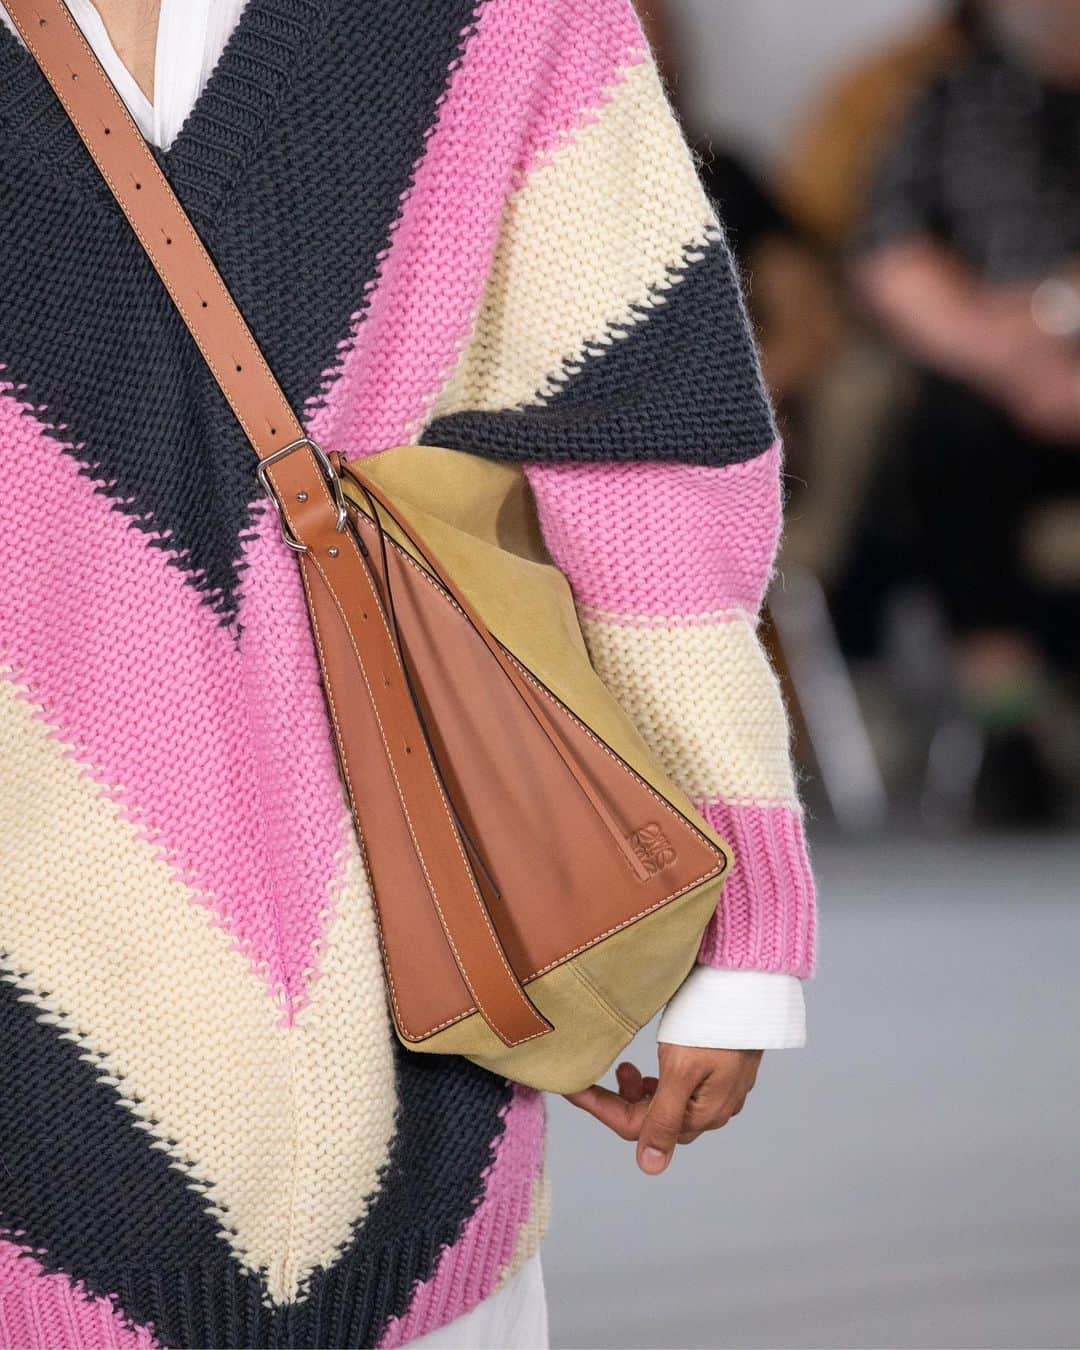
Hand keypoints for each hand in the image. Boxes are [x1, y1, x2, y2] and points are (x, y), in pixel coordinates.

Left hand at [563, 1044, 762, 1175]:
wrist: (749, 989)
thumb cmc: (714, 1025)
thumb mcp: (681, 1071)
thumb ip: (662, 1119)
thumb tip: (650, 1167)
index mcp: (702, 1115)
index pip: (638, 1127)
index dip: (600, 1108)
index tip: (571, 1088)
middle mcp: (713, 1110)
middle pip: (652, 1119)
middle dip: (619, 1100)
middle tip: (595, 1074)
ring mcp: (719, 1091)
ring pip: (666, 1104)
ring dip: (640, 1091)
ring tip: (625, 1067)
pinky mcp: (720, 1072)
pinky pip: (681, 1089)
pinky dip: (658, 1081)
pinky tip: (651, 1066)